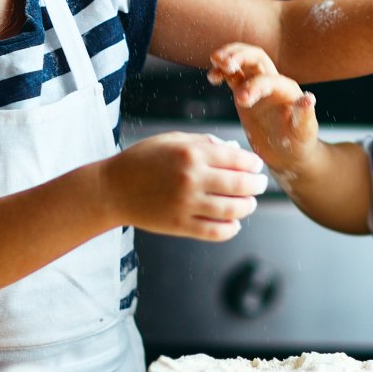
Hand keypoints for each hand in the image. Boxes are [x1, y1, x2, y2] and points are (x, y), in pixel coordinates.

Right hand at [101, 132, 266, 240]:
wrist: (111, 189)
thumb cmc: (142, 160)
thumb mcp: (171, 140)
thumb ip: (203, 143)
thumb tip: (233, 150)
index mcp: (191, 153)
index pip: (237, 160)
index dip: (253, 164)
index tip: (256, 166)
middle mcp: (191, 178)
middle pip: (240, 185)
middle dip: (257, 185)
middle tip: (260, 185)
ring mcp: (186, 204)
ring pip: (232, 209)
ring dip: (247, 207)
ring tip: (249, 204)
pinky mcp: (180, 225)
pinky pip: (215, 231)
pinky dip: (230, 228)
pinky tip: (234, 223)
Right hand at [208, 43, 319, 173]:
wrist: (290, 153)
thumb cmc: (299, 143)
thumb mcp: (304, 132)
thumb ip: (305, 115)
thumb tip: (309, 98)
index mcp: (287, 90)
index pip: (268, 79)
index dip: (254, 86)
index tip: (241, 100)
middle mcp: (273, 82)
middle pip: (256, 57)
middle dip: (240, 56)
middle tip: (224, 63)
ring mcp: (258, 86)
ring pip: (243, 61)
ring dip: (229, 57)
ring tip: (215, 61)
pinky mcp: (245, 93)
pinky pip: (232, 76)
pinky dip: (222, 71)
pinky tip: (212, 76)